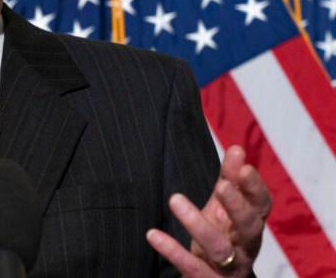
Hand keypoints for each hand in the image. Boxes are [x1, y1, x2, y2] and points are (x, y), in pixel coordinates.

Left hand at [146, 145, 270, 276]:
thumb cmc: (222, 238)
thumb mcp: (224, 210)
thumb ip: (229, 181)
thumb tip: (237, 149)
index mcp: (250, 226)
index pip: (261, 206)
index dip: (255, 188)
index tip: (244, 168)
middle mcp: (244, 247)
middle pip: (248, 227)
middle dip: (237, 207)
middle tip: (222, 186)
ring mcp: (227, 267)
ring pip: (219, 248)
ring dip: (198, 224)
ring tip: (175, 200)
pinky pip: (191, 267)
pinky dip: (173, 251)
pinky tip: (153, 234)